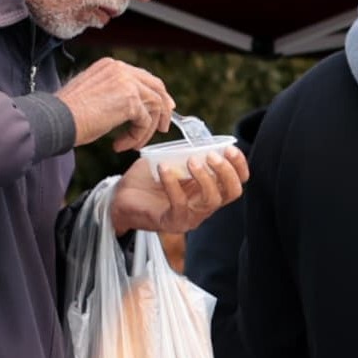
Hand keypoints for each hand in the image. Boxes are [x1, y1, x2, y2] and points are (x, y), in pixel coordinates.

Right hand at [56, 55, 177, 149]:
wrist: (56, 119)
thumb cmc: (66, 113)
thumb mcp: (92, 94)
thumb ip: (113, 93)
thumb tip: (134, 105)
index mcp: (110, 66)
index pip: (143, 77)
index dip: (155, 93)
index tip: (162, 108)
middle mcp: (121, 69)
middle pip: (156, 87)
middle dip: (163, 108)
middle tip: (164, 128)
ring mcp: (127, 83)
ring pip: (154, 107)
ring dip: (146, 130)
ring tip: (132, 144)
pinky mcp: (131, 100)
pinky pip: (146, 122)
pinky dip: (137, 137)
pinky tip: (120, 145)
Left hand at [108, 138, 247, 235]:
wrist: (118, 199)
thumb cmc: (145, 181)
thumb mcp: (171, 162)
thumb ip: (185, 152)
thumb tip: (197, 135)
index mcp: (207, 191)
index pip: (236, 182)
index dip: (239, 166)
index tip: (230, 149)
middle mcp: (203, 206)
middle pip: (232, 192)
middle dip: (227, 172)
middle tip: (211, 156)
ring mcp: (190, 217)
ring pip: (212, 200)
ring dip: (204, 178)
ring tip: (191, 161)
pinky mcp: (172, 222)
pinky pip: (179, 204)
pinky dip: (173, 184)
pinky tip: (164, 168)